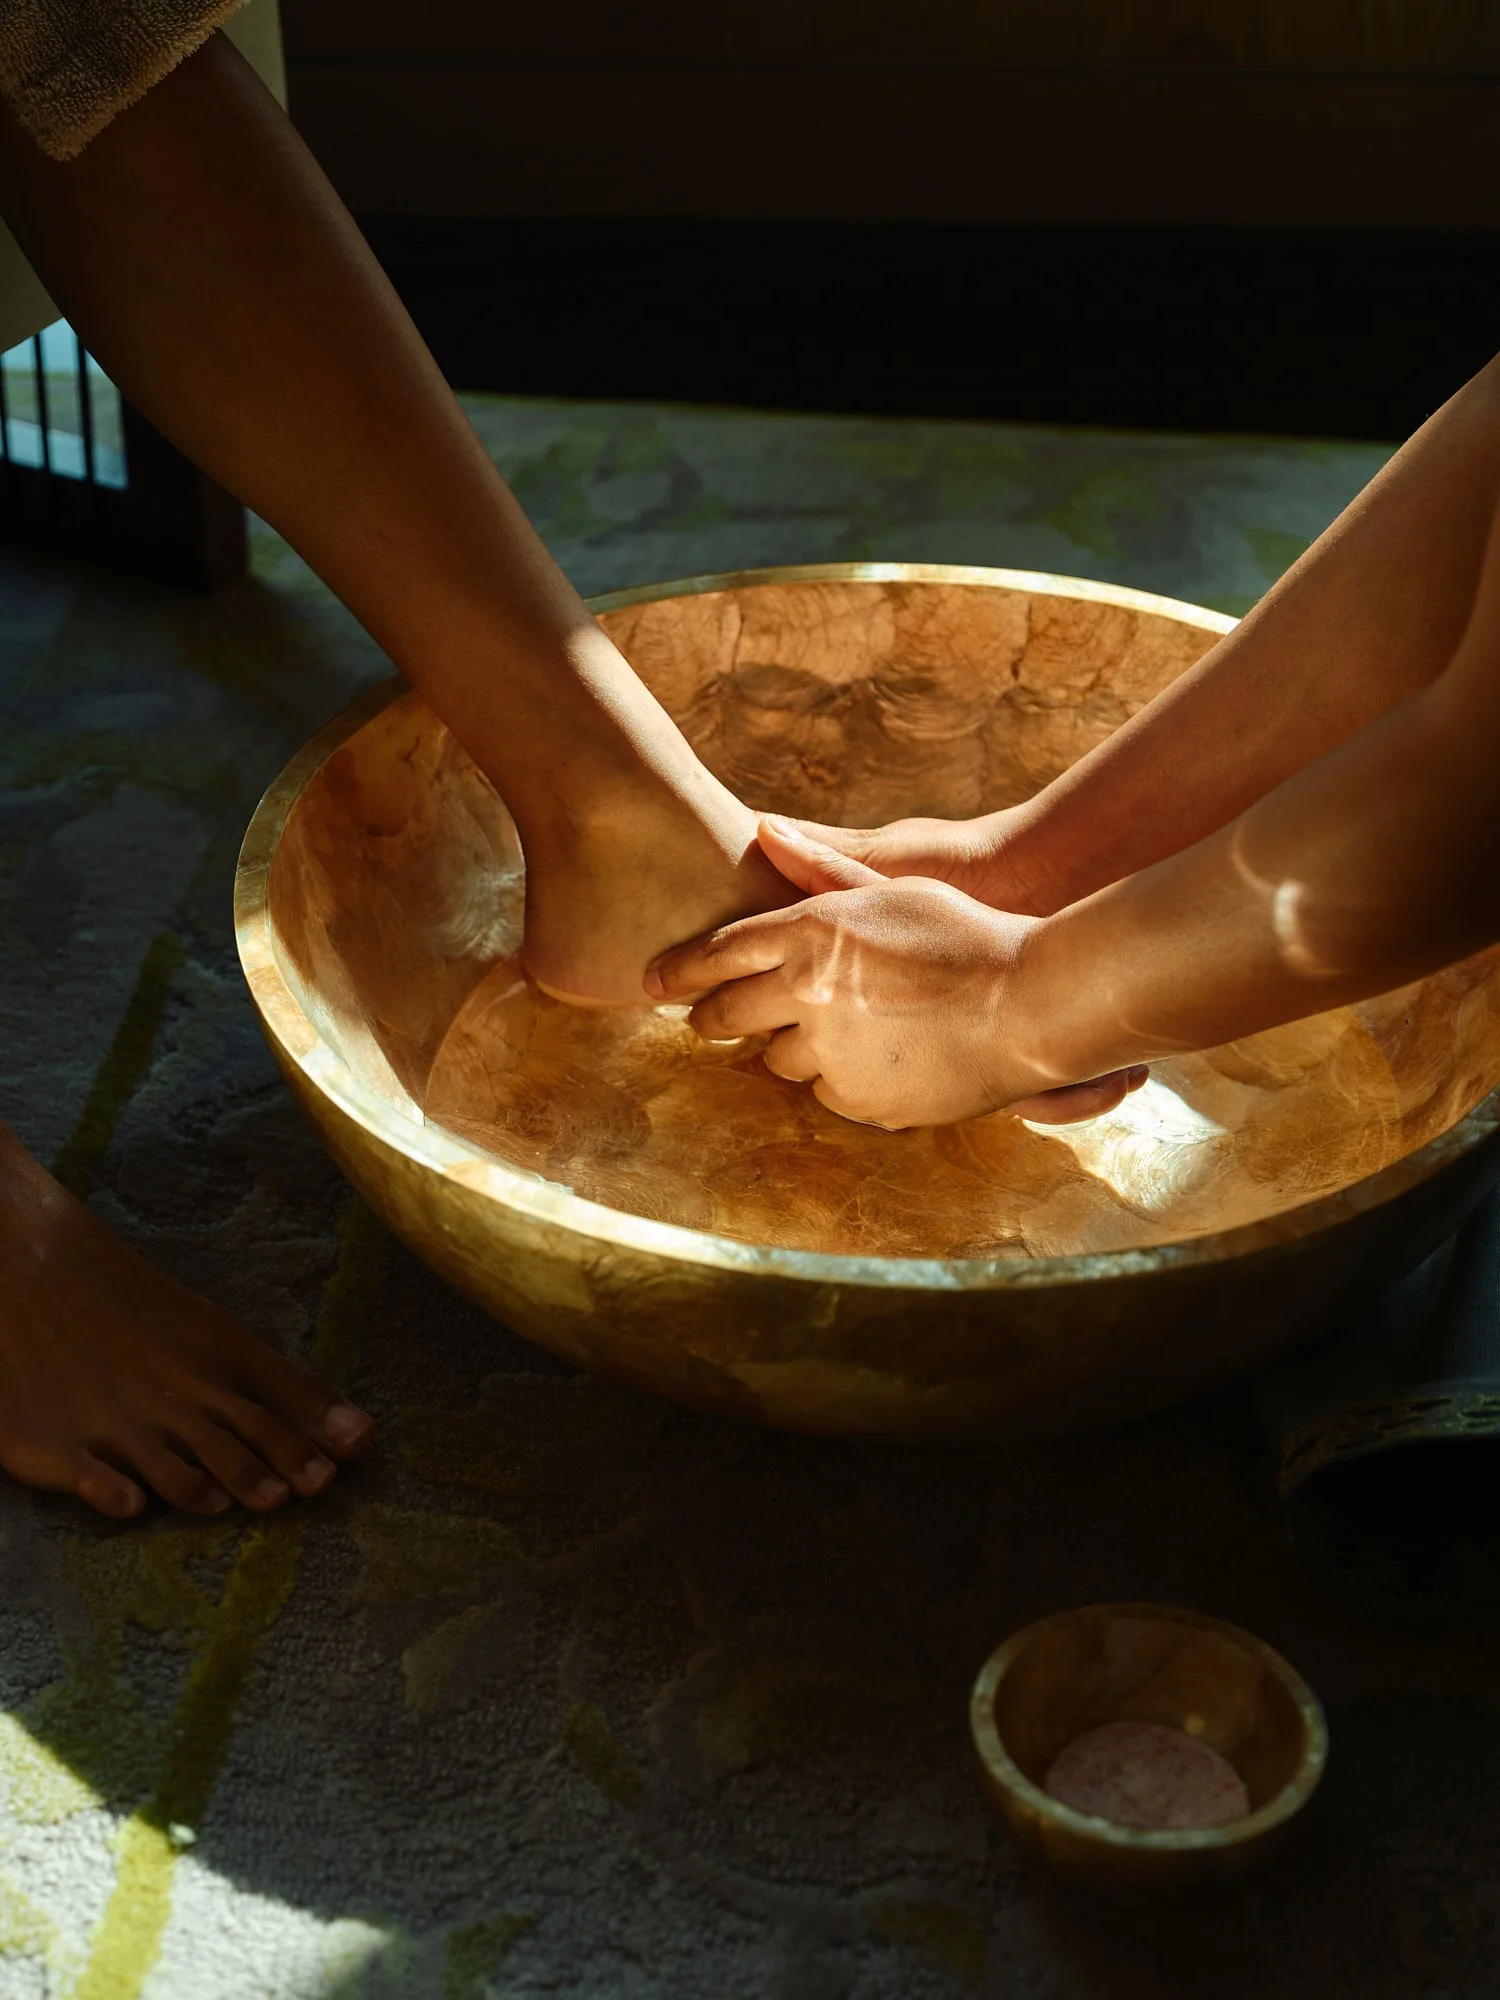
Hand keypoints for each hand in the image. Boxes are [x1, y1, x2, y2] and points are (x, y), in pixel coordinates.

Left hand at [645, 818, 1147, 1129]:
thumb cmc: (966, 935)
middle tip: (705, 1021)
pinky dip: (839, 1079)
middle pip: (726, 1017)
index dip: (678, 971)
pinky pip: (826, 1093)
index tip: (652, 983)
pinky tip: (874, 1060)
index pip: (717, 955)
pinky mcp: (858, 1098)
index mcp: (811, 931)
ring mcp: (829, 1050)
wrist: (1029, 1004)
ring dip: (788, 1047)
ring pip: (776, 1060)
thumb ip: (820, 869)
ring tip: (823, 1033)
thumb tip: (760, 828)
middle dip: (711, 1019)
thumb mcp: (892, 887)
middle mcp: (807, 990)